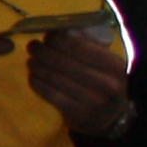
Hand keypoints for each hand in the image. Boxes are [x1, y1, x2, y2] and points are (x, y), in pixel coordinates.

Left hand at [26, 25, 131, 141]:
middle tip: (32, 46)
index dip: (57, 39)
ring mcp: (92, 101)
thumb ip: (88, 44)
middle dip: (42, 51)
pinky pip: (49, 94)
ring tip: (31, 60)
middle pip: (62, 61)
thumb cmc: (104, 82)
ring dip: (36, 65)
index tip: (47, 36)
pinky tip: (33, 76)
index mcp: (114, 65)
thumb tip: (60, 27)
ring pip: (53, 77)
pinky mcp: (77, 114)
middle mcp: (106, 83)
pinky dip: (37, 82)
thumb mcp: (106, 63)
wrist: (110, 119)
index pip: (78, 46)